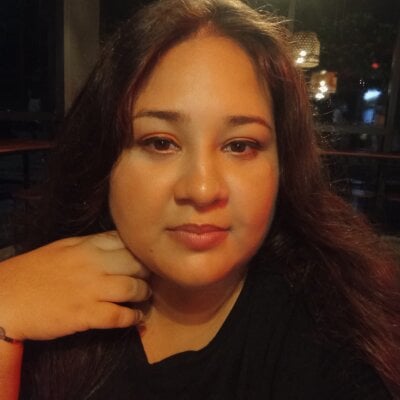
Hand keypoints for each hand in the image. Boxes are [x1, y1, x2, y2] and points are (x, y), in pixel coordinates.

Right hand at [0, 231, 150, 340]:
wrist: (5, 298)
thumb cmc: (32, 271)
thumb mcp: (63, 247)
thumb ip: (91, 245)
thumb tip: (115, 245)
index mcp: (87, 246)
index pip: (126, 242)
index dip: (140, 251)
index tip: (145, 258)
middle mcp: (94, 264)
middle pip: (136, 264)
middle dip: (147, 272)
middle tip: (148, 278)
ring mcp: (91, 290)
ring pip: (134, 288)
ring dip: (144, 294)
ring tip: (144, 297)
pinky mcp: (86, 315)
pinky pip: (120, 316)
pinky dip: (133, 318)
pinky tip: (137, 318)